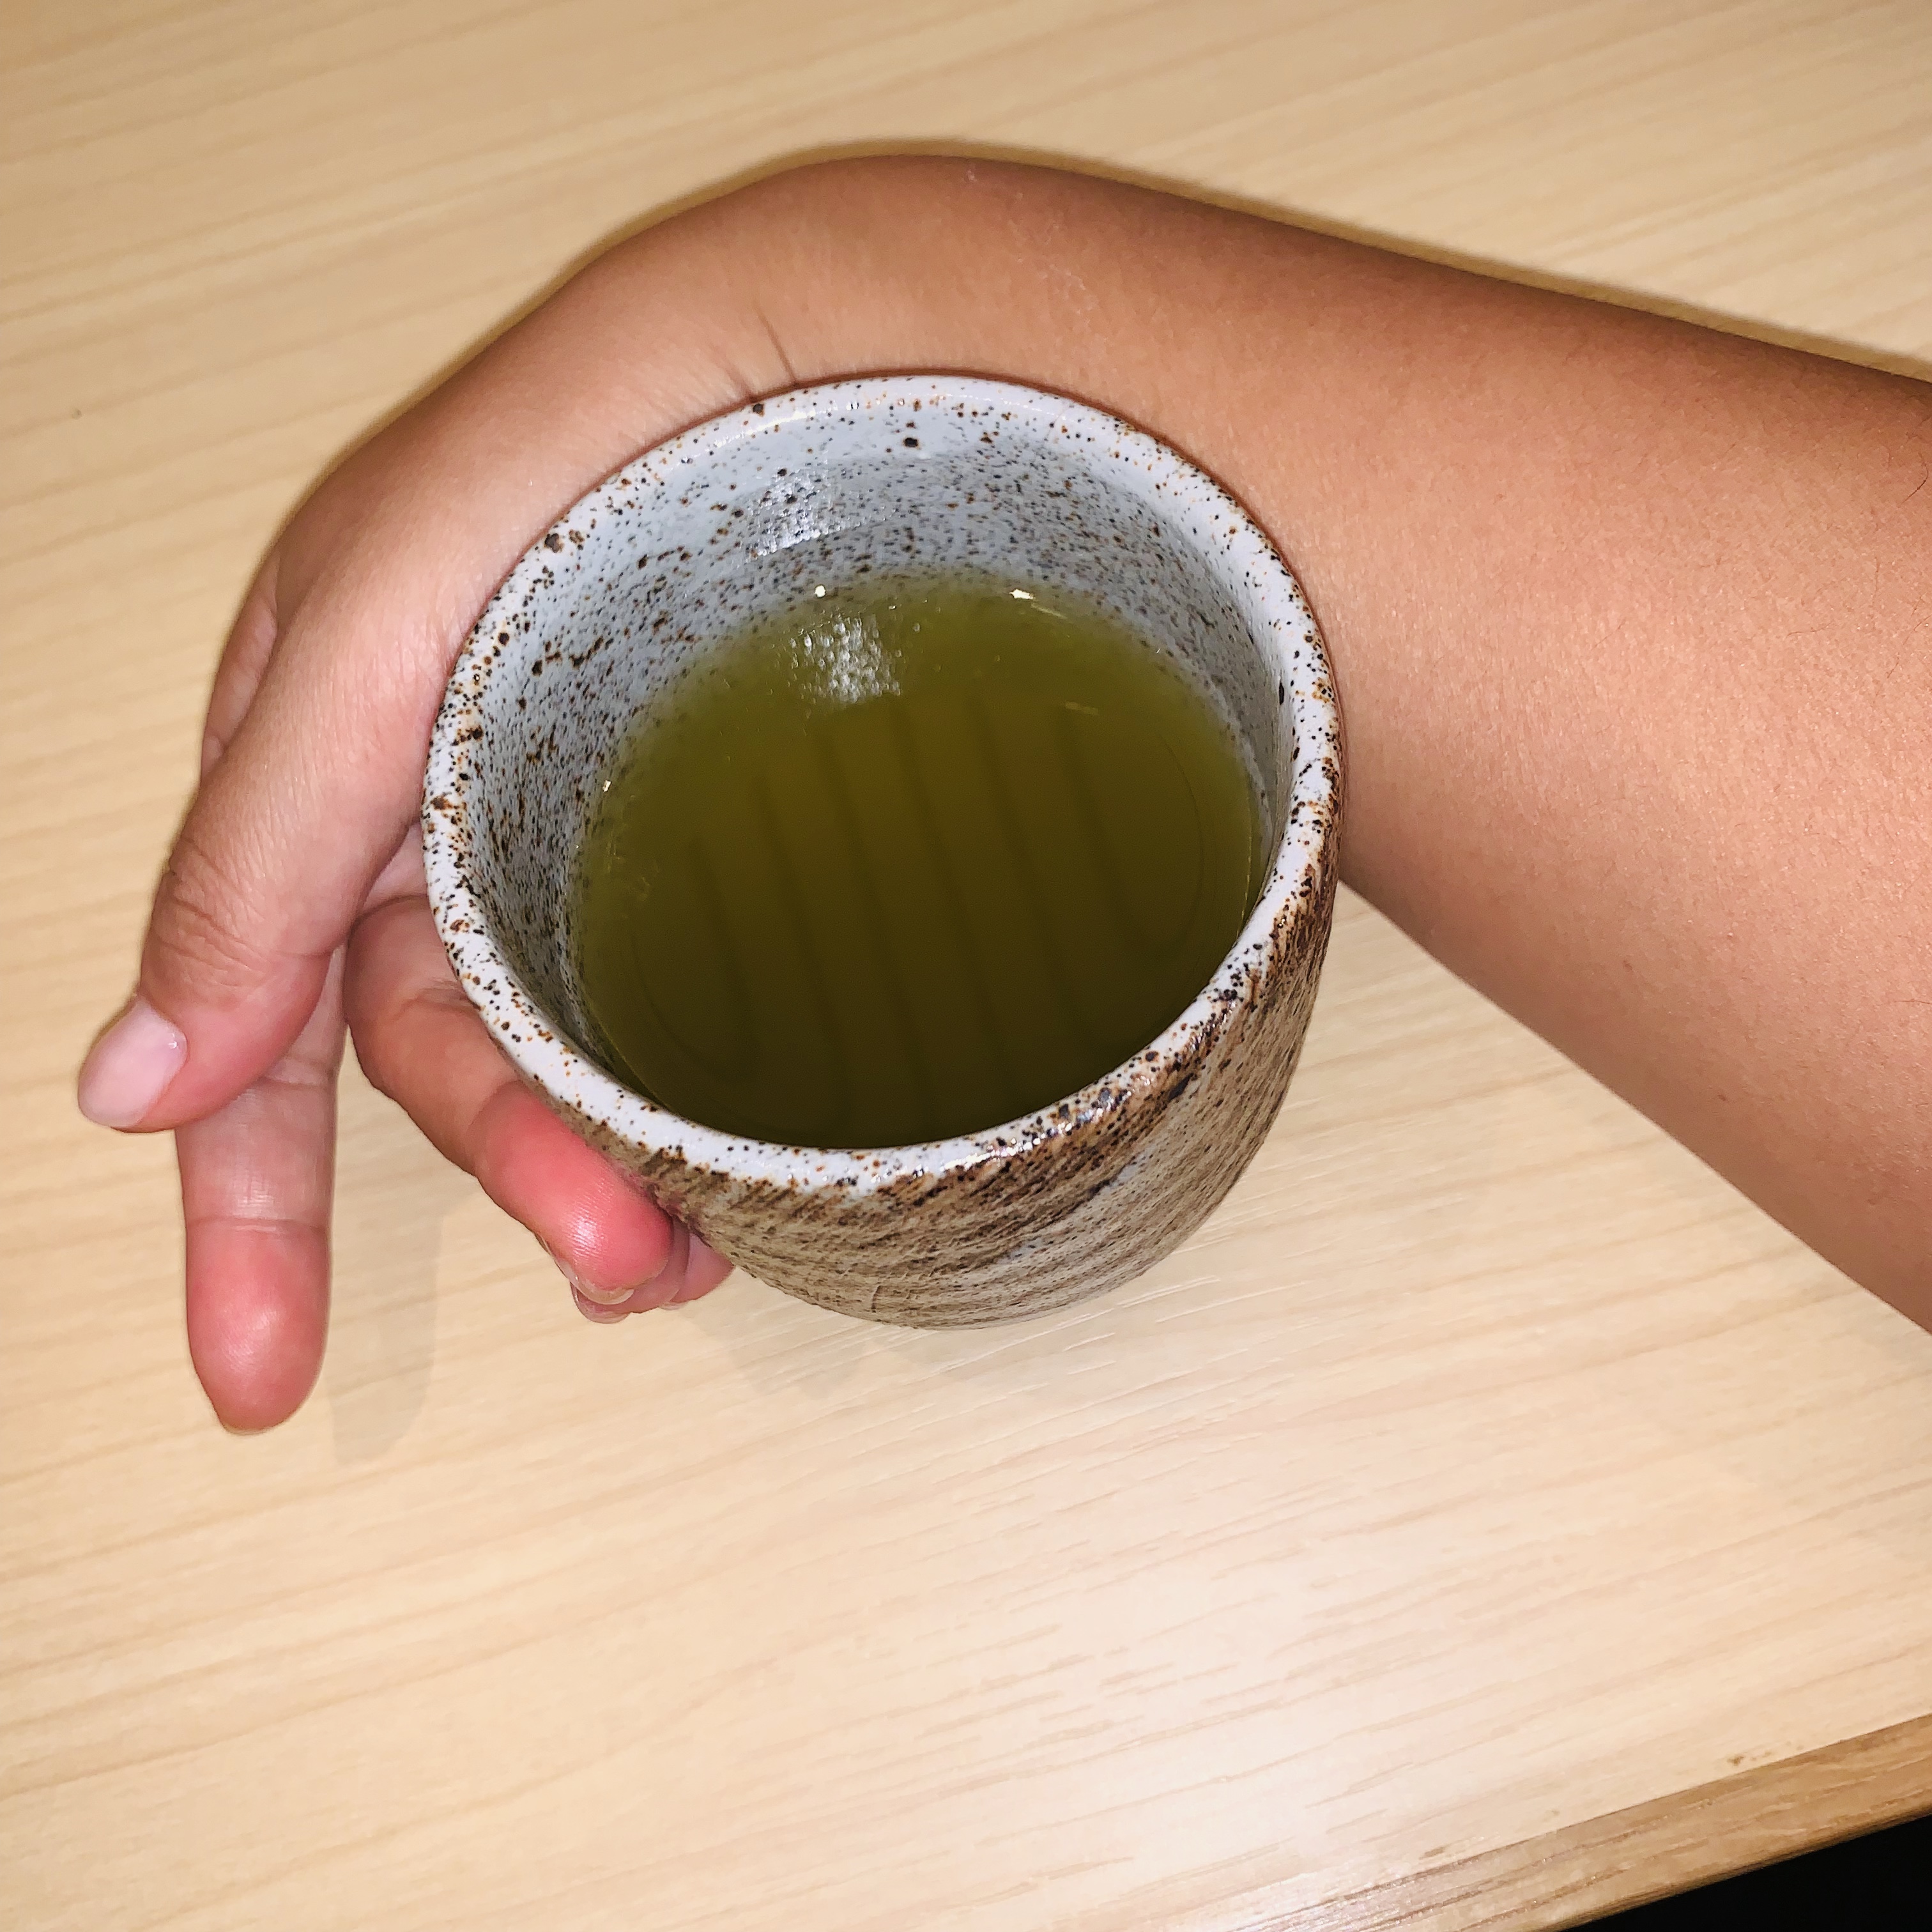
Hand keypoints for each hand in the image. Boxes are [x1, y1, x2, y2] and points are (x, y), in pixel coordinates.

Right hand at [72, 235, 762, 1430]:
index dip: (248, 1203)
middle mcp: (454, 809)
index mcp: (333, 766)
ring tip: (695, 1245)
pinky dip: (694, 1091)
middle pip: (443, 1054)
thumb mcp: (365, 636)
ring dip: (618, 1165)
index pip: (260, 1020)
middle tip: (625, 1269)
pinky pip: (676, 994)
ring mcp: (593, 823)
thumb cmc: (569, 446)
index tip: (254, 1375)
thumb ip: (250, 857)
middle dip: (514, 1179)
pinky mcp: (718, 829)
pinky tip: (743, 1155)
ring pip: (570, 1046)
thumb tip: (125, 1084)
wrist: (807, 360)